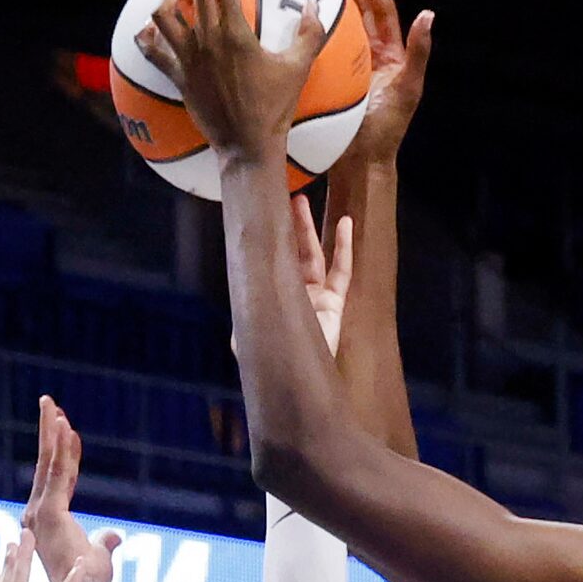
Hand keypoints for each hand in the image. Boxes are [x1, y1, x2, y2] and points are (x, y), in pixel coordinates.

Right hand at [22, 397, 119, 581]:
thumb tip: (115, 535)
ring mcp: (40, 512)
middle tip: (48, 401)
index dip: (65, 453)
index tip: (68, 428)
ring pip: (49, 464)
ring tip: (51, 404)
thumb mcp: (99, 559)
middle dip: (48, 431)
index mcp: (48, 520)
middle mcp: (38, 512)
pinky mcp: (49, 513)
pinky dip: (63, 451)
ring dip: (52, 432)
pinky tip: (67, 428)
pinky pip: (59, 475)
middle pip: (47, 464)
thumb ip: (104, 544)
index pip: (59, 478)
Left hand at [136, 0, 322, 165]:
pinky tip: (151, 30)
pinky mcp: (179, 78)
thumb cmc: (275, 109)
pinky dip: (147, 37)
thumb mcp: (298, 70)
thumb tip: (314, 3)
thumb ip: (310, 33)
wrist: (247, 146)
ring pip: (165, 14)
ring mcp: (189, 60)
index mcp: (236, 35)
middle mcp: (208, 41)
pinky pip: (152, 53)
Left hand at [231, 200, 352, 363]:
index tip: (264, 214)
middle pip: (292, 252)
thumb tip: (236, 280)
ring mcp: (316, 298)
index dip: (269, 239)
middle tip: (285, 198)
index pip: (271, 262)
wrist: (298, 382)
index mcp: (272, 300)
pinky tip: (346, 224)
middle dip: (289, 226)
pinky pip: (342, 270)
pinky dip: (344, 247)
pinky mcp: (336, 304)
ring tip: (303, 201)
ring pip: (314, 254)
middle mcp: (294, 295)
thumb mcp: (245, 336)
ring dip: (309, 228)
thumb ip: (241, 311)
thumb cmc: (271, 364)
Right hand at [335, 0, 432, 168]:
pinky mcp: (333, 82)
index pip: (384, 16)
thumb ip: (419, 52)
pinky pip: (326, 55)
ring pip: (343, 34)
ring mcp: (351, 71)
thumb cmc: (388, 127)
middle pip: (362, 19)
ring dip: (334, 15)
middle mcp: (372, 60)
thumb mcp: (408, 87)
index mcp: (393, 57)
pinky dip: (319, 39)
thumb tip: (428, 14)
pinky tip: (306, 31)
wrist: (361, 160)